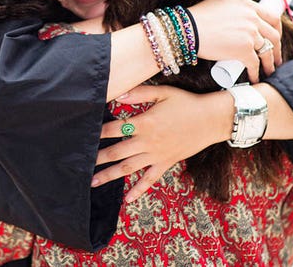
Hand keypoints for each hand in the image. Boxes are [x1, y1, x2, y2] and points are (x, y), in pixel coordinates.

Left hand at [92, 85, 232, 201]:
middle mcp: (148, 141)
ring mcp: (157, 155)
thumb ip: (139, 92)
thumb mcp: (164, 92)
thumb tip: (118, 94)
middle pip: (117, 152)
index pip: (115, 128)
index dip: (98, 131)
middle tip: (80, 164)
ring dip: (110, 175)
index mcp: (145, 122)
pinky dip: (139, 190)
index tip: (84, 134)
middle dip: (98, 158)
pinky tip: (127, 200)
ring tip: (93, 182)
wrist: (212, 120)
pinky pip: (150, 179)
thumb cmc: (187, 103)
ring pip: (129, 168)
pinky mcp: (166, 163)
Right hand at [187, 0, 281, 81]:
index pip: (272, 17)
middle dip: (277, 49)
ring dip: (270, 64)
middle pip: (274, 36)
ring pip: (267, 52)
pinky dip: (256, 74)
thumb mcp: (217, 4)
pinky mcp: (244, 50)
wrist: (187, 30)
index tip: (275, 39)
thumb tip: (230, 11)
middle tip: (275, 58)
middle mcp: (253, 18)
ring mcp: (250, 34)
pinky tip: (254, 78)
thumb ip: (229, 7)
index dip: (277, 30)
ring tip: (268, 71)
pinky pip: (256, 65)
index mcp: (248, 6)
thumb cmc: (196, 17)